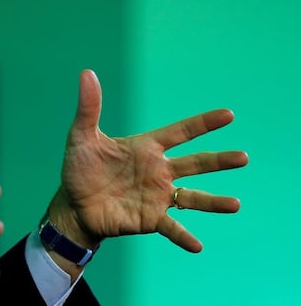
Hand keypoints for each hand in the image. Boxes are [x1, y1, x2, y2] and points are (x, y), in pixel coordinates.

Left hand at [48, 69, 247, 270]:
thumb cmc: (80, 167)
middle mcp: (158, 171)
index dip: (203, 123)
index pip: (180, 132)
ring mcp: (157, 196)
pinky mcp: (150, 219)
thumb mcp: (81, 136)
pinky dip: (184, 236)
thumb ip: (89, 107)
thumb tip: (87, 72)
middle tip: (244, 157)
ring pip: (192, 197)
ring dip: (213, 202)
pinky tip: (197, 245)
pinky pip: (172, 228)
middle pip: (195, 163)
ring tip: (235, 204)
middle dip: (219, 161)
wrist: (74, 204)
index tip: (228, 115)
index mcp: (146, 148)